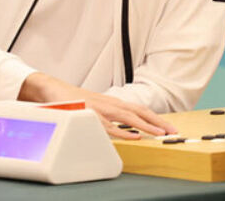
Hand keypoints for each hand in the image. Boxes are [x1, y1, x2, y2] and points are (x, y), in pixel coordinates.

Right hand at [18, 72, 176, 139]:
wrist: (51, 88)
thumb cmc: (74, 100)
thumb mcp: (96, 107)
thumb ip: (110, 116)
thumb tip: (124, 128)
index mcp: (113, 103)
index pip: (139, 109)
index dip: (155, 118)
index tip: (169, 127)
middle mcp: (109, 103)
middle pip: (139, 111)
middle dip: (157, 121)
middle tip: (172, 131)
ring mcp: (100, 107)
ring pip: (127, 117)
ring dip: (145, 126)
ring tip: (159, 133)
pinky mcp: (89, 113)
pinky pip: (108, 125)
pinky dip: (122, 131)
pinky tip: (133, 136)